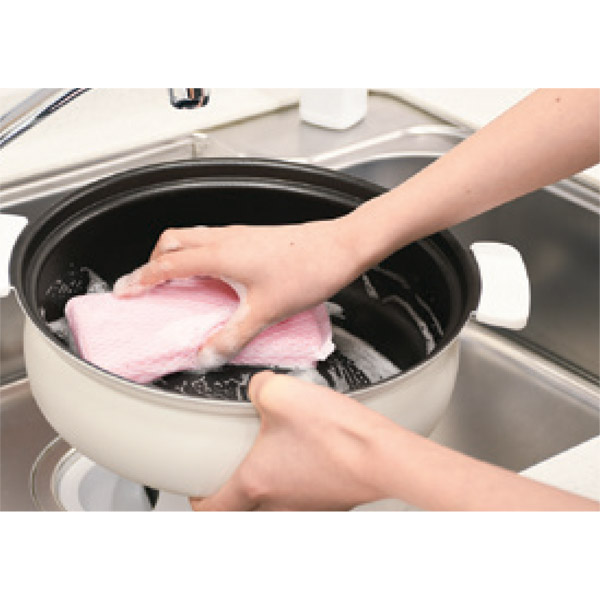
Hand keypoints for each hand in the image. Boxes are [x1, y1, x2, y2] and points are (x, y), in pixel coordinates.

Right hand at [113, 217, 364, 368]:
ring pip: (191, 236)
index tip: (125, 292)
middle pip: (171, 241)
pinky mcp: (252, 237)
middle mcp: (224, 239)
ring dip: (175, 255)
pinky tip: (213, 276)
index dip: (141, 280)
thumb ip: (232, 336)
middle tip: (146, 285)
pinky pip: (211, 240)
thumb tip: (207, 356)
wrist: (338, 248)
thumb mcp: (265, 312)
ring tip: (174, 281)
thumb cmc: (307, 270)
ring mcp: (238, 234)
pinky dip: (198, 254)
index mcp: (220, 254)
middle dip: (152, 262)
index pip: (166, 265)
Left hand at [189, 371, 393, 510]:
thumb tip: (258, 387)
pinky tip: (308, 456)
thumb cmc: (337, 434)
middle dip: (234, 496)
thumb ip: (259, 386)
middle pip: (243, 515)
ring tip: (274, 459)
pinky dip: (299, 484)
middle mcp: (279, 503)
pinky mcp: (332, 502)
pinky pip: (305, 498)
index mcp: (257, 483)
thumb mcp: (282, 391)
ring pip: (276, 508)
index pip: (212, 510)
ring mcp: (307, 507)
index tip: (200, 488)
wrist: (383, 454)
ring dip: (268, 490)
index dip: (199, 500)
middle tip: (235, 472)